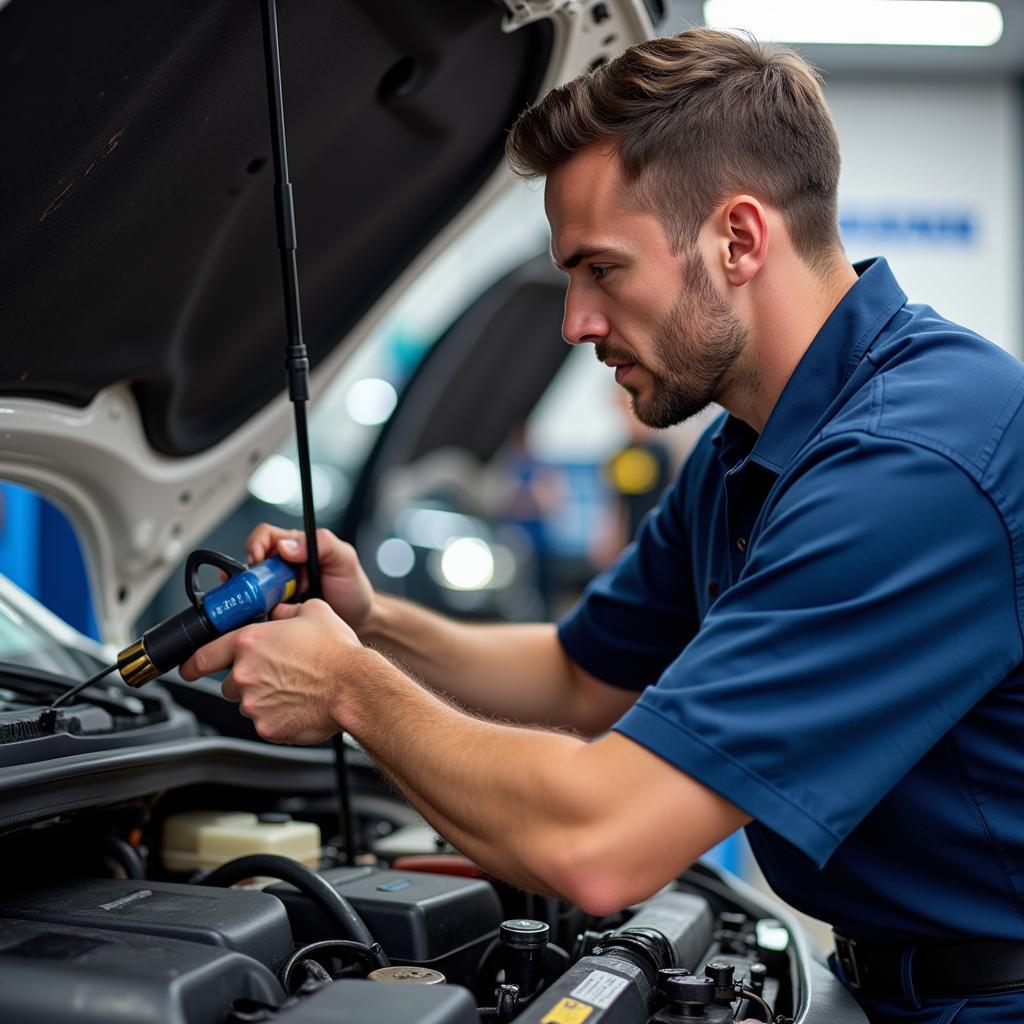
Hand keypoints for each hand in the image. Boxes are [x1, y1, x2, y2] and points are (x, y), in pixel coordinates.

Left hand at [179, 599, 361, 744]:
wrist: (354, 688)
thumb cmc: (337, 653)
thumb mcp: (314, 612)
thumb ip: (287, 612)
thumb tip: (281, 614)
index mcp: (250, 642)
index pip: (204, 655)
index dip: (193, 663)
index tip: (189, 668)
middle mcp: (245, 673)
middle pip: (231, 681)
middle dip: (249, 678)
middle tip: (280, 673)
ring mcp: (254, 704)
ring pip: (249, 703)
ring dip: (265, 697)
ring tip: (296, 688)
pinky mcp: (267, 728)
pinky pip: (265, 722)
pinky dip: (278, 716)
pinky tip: (300, 704)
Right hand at [247, 524, 375, 632]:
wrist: (360, 621)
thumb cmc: (353, 588)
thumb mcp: (345, 559)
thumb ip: (323, 543)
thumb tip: (287, 545)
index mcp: (296, 547)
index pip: (265, 536)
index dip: (256, 545)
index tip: (258, 560)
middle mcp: (283, 567)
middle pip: (252, 564)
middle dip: (252, 576)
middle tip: (264, 589)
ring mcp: (277, 590)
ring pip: (251, 588)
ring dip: (255, 596)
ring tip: (273, 605)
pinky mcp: (276, 612)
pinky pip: (257, 610)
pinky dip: (259, 614)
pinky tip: (273, 618)